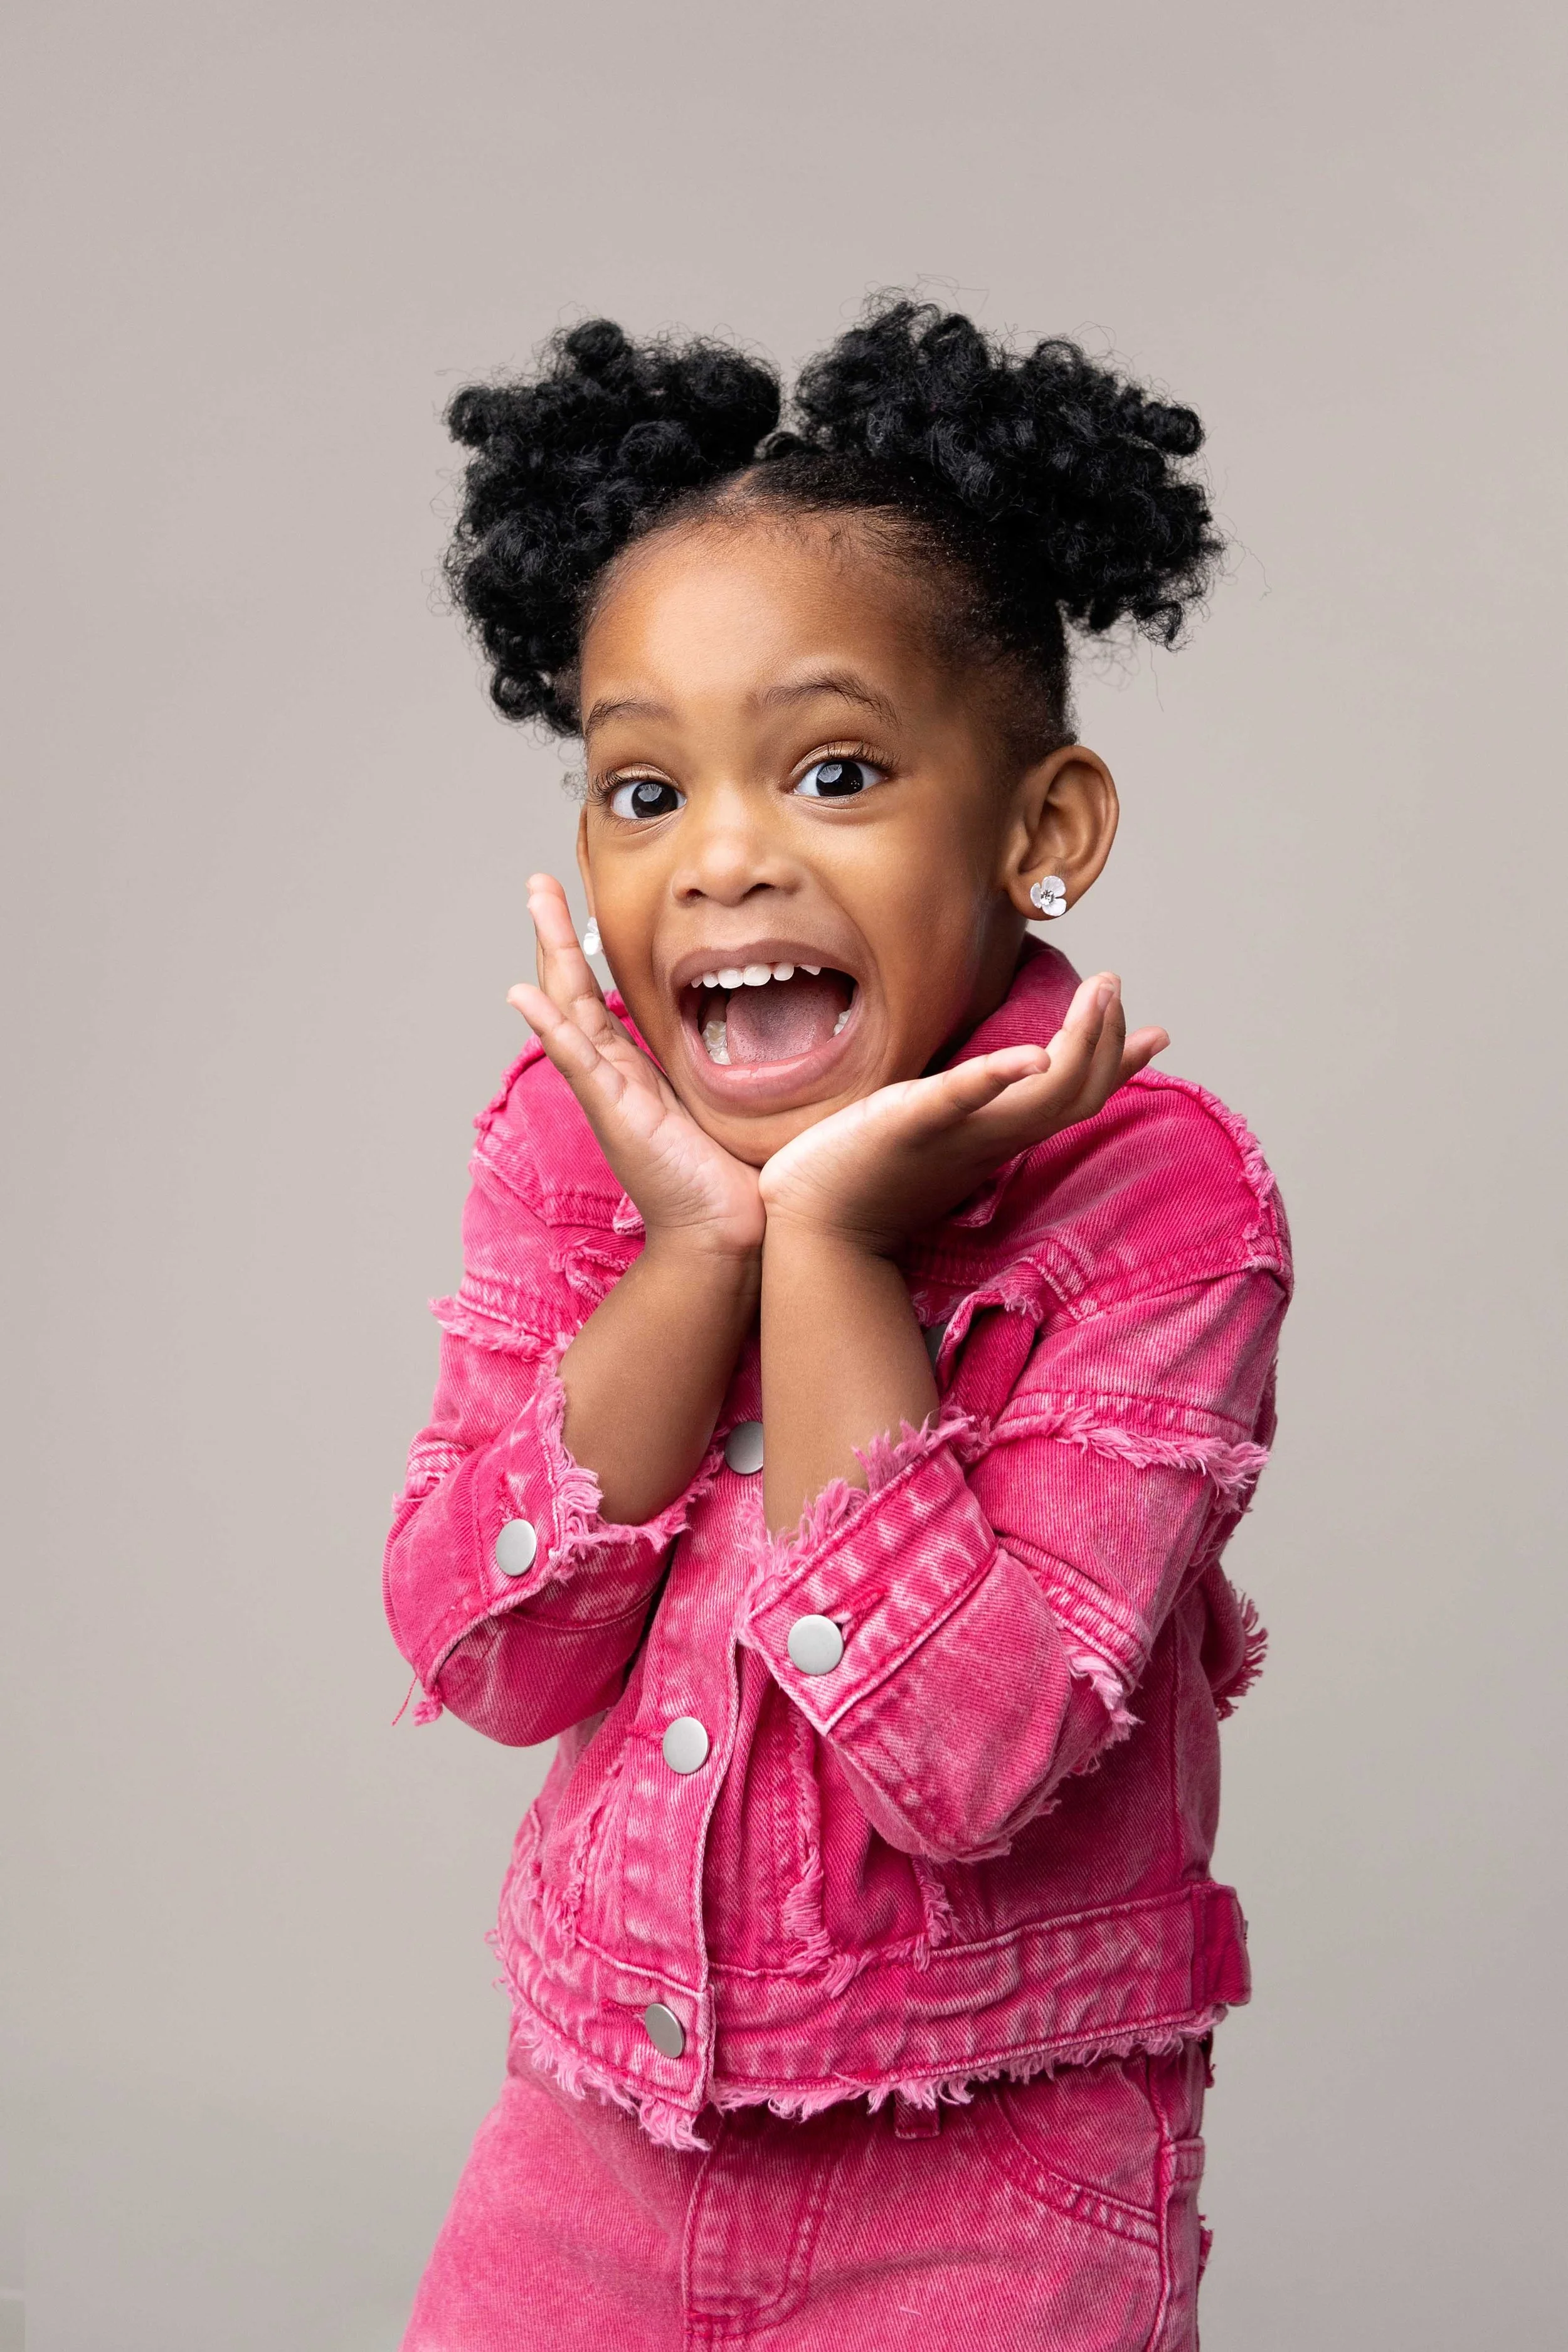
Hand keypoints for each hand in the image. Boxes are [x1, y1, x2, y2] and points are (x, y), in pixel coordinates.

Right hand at [508, 876, 764, 1261]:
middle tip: (538, 882)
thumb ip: (718, 1072)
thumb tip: (748, 1033)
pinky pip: (579, 1062)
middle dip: (555, 934)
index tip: (574, 902)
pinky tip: (527, 995)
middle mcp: (612, 1076)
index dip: (582, 949)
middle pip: (572, 991)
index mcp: (633, 1071)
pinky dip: (552, 1027)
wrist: (724, 1235)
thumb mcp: (718, 1107)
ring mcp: (608, 1093)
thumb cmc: (726, 1177)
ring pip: (570, 1011)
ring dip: (550, 955)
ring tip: (535, 905)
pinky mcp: (616, 1113)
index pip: (597, 996)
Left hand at [758, 972, 1165, 1254]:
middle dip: (1108, 1037)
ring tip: (1098, 993)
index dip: (1120, 1067)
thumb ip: (970, 1106)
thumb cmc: (863, 1173)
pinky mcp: (906, 1126)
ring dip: (1081, 1043)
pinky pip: (959, 1100)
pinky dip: (999, 1077)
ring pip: (1043, 1097)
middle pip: (1077, 1094)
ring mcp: (954, 1135)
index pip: (1077, 1100)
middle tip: (1113, 982)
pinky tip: (1031, 1056)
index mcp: (996, 1135)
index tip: (1158, 1033)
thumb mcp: (934, 1130)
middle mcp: (989, 1139)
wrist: (811, 1225)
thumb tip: (1001, 1075)